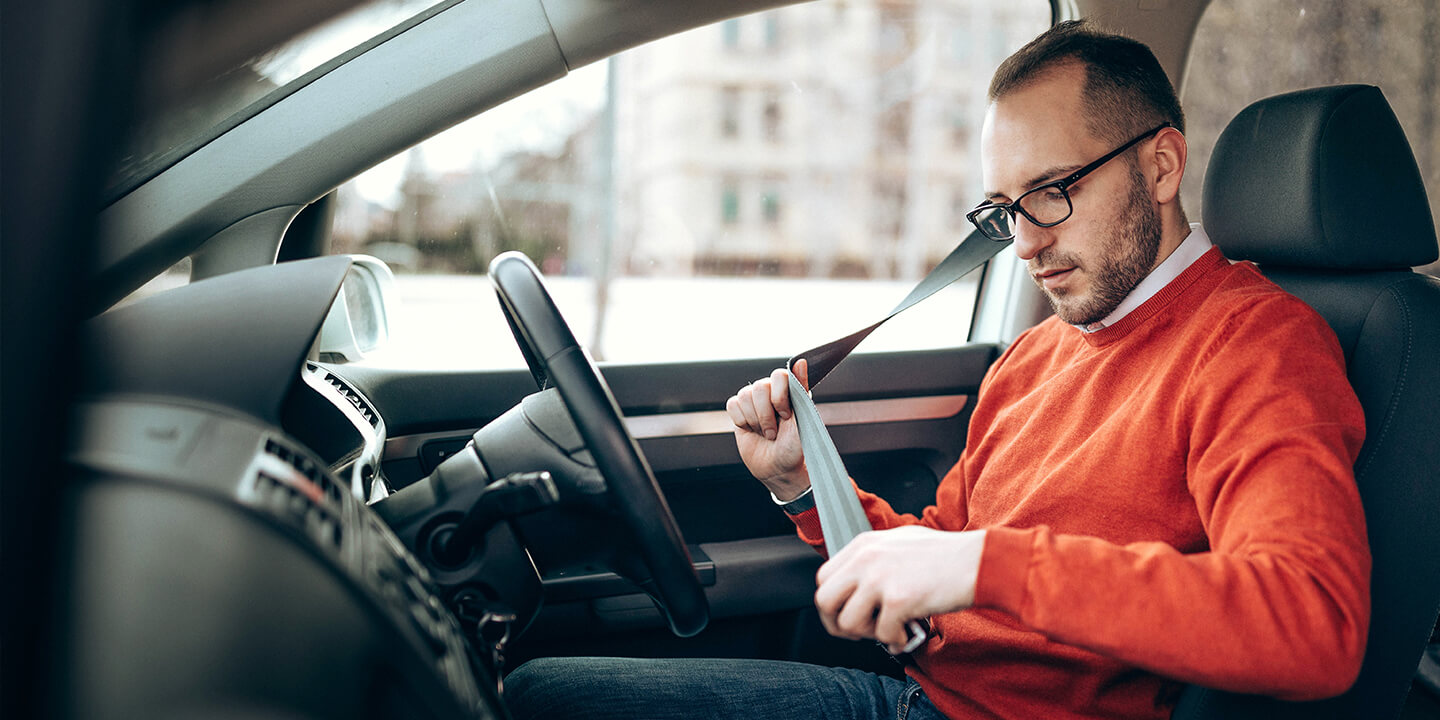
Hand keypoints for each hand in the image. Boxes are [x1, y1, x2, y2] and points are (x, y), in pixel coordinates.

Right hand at [725, 359, 809, 498]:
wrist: (778, 469)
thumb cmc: (795, 447)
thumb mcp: (804, 419)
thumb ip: (801, 388)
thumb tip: (802, 361)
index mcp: (790, 391)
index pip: (779, 375)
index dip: (779, 396)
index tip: (786, 415)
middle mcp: (772, 393)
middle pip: (759, 387)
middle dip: (765, 414)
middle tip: (774, 431)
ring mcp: (755, 401)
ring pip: (744, 396)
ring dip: (754, 420)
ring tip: (765, 432)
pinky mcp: (739, 411)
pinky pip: (732, 404)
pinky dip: (741, 420)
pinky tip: (751, 429)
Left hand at [814, 526, 986, 652]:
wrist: (978, 561)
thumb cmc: (945, 555)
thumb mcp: (898, 543)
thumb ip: (872, 560)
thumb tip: (855, 589)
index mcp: (864, 544)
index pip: (824, 578)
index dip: (832, 603)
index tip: (847, 614)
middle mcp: (866, 558)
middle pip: (824, 600)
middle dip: (838, 623)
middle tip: (861, 631)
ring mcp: (880, 578)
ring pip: (848, 623)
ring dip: (868, 634)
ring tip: (889, 629)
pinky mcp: (898, 599)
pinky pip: (882, 635)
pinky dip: (895, 640)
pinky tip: (908, 632)